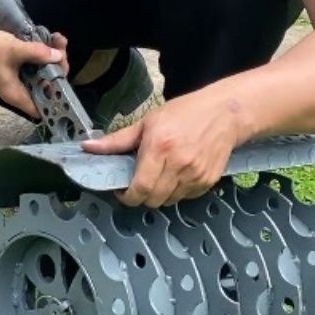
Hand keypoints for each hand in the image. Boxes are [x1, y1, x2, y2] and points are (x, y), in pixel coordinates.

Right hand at [0, 26, 67, 117]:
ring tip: (57, 39)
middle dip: (57, 68)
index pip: (41, 109)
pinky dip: (41, 55)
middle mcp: (17, 90)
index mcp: (16, 94)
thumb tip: (58, 56)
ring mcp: (15, 80)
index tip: (65, 81)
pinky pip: (33, 66)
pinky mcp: (14, 69)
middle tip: (61, 49)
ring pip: (40, 74)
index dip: (56, 100)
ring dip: (51, 59)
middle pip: (45, 86)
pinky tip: (48, 40)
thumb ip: (38, 53)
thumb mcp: (15, 50)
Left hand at [81, 90, 248, 206]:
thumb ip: (117, 140)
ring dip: (159, 194)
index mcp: (159, 148)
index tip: (121, 191)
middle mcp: (178, 164)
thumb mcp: (146, 122)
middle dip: (141, 196)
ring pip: (169, 201)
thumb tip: (88, 147)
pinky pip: (185, 197)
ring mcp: (195, 175)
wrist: (225, 113)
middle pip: (153, 199)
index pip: (140, 188)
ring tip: (159, 175)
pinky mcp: (208, 181)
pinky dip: (177, 191)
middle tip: (138, 182)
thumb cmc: (185, 113)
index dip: (127, 196)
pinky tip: (176, 174)